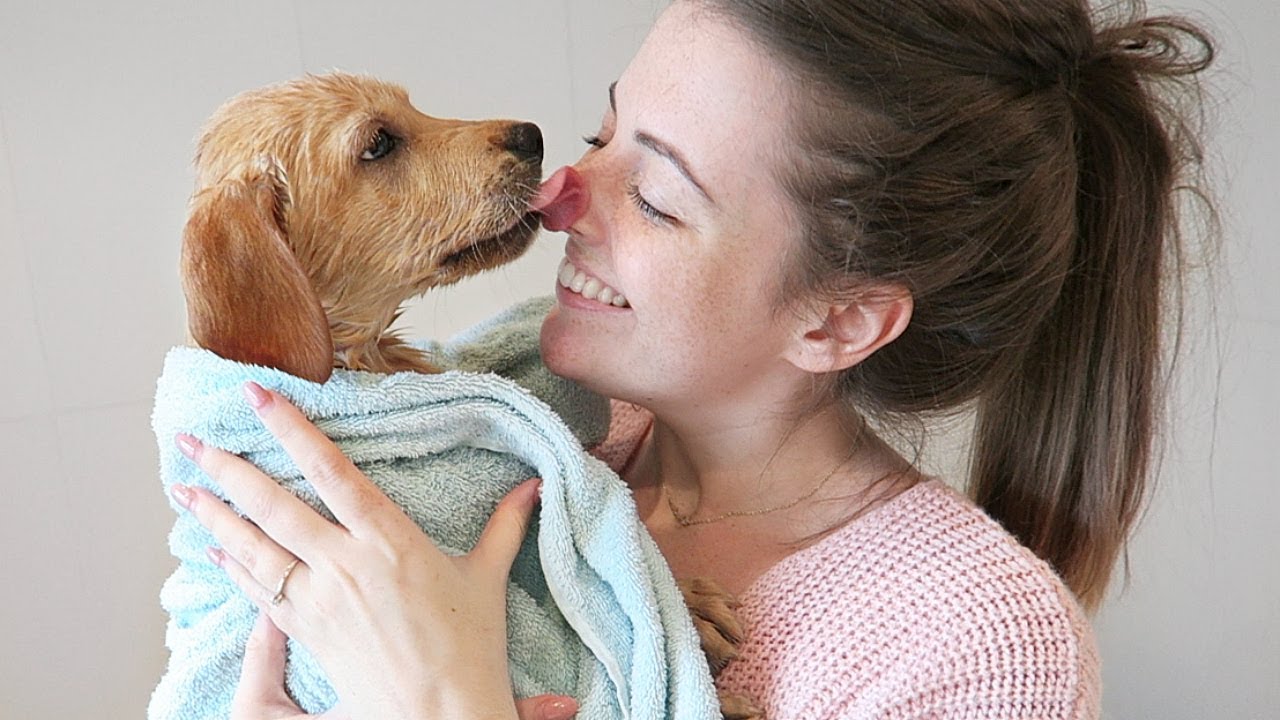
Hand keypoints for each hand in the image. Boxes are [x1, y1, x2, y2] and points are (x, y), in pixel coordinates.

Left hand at [171, 381, 556, 719]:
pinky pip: (258, 590)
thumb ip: (506, 526)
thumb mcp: (488, 578)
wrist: (440, 713)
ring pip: (253, 547)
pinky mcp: (306, 630)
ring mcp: (319, 599)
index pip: (329, 471)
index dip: (290, 429)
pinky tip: (212, 549)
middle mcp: (345, 564)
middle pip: (272, 506)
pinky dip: (232, 566)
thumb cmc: (469, 646)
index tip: (257, 397)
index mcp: (389, 540)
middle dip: (226, 468)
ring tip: (182, 486)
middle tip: (190, 440)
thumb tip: (534, 485)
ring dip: (213, 515)